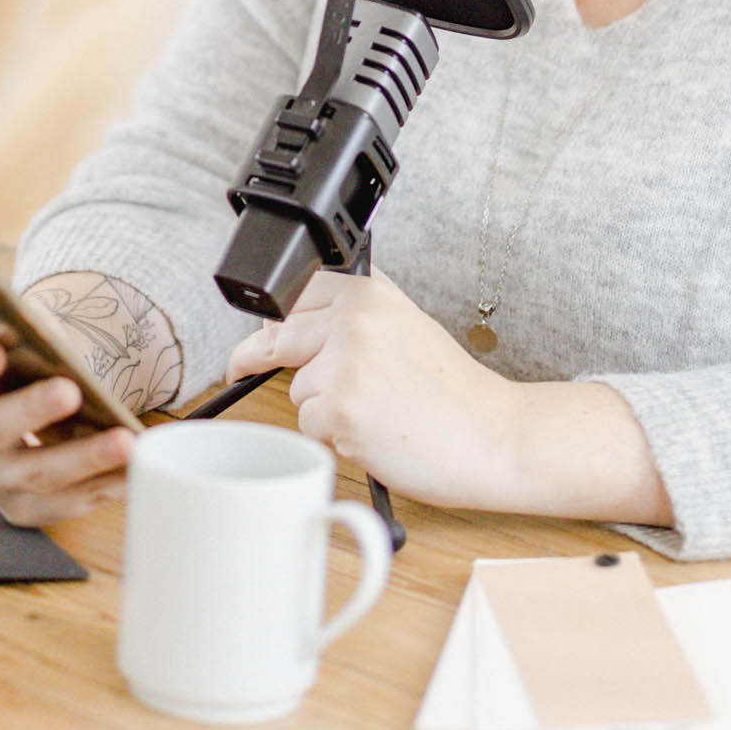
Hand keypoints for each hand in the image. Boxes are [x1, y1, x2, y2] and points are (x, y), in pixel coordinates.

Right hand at [0, 337, 133, 525]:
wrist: (35, 409)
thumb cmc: (27, 368)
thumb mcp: (24, 342)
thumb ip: (32, 335)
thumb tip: (55, 341)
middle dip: (31, 410)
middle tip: (70, 391)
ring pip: (36, 474)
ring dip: (84, 458)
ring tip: (124, 440)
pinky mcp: (24, 509)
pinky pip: (67, 503)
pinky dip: (105, 485)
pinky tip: (133, 467)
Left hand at [224, 269, 520, 508]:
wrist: (492, 435)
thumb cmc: (453, 392)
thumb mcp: (406, 325)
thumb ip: (356, 314)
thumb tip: (293, 319)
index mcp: (369, 292)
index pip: (296, 292)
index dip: (275, 316)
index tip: (258, 328)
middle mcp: (353, 319)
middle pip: (279, 335)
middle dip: (253, 355)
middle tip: (238, 367)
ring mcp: (344, 363)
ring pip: (296, 388)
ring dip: (322, 408)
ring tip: (375, 413)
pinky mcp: (338, 409)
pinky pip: (309, 426)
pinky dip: (333, 437)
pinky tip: (374, 434)